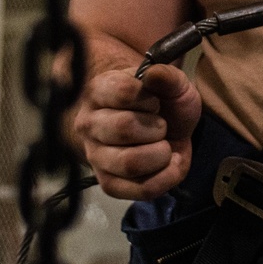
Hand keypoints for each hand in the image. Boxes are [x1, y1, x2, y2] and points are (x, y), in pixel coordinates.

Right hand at [73, 63, 201, 201]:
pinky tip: (170, 164)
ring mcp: (95, 156)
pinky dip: (165, 178)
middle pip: (123, 128)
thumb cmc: (164, 102)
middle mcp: (88, 124)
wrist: (167, 127)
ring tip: (164, 146)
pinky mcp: (109, 183)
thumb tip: (154, 74)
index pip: (123, 92)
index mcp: (98, 91)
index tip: (155, 102)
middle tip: (161, 126)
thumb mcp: (174, 84)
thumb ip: (168, 76)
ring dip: (160, 154)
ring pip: (129, 163)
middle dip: (156, 127)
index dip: (150, 99)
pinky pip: (139, 189)